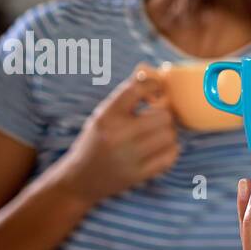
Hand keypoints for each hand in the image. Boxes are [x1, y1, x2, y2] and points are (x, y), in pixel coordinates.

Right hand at [57, 66, 178, 202]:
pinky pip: (170, 155)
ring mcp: (129, 156)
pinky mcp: (139, 174)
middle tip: (157, 117)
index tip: (157, 89)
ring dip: (168, 133)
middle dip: (164, 114)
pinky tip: (160, 149)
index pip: (136, 89)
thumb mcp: (103, 115)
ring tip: (157, 134)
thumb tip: (149, 69)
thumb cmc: (95, 142)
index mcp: (106, 116)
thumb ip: (126, 95)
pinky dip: (170, 150)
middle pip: (163, 115)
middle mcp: (118, 134)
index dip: (153, 85)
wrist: (79, 180)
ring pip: (169, 135)